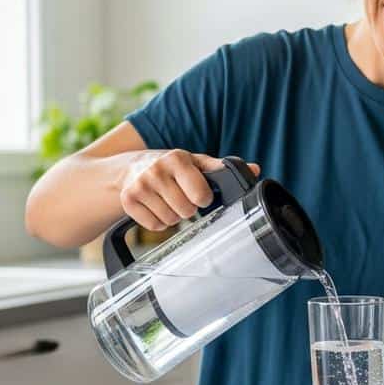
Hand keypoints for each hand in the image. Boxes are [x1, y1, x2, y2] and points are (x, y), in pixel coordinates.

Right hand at [120, 150, 259, 230]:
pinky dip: (158, 221)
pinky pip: (154, 225)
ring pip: (170, 220)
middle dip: (188, 208)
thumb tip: (255, 169)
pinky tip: (156, 206)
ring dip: (173, 215)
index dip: (204, 198)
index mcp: (177, 158)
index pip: (201, 195)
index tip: (200, 193)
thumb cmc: (172, 167)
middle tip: (181, 197)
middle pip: (186, 211)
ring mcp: (140, 185)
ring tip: (168, 200)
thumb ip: (222, 168)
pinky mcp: (128, 200)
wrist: (132, 168)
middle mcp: (156, 170)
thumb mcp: (196, 162)